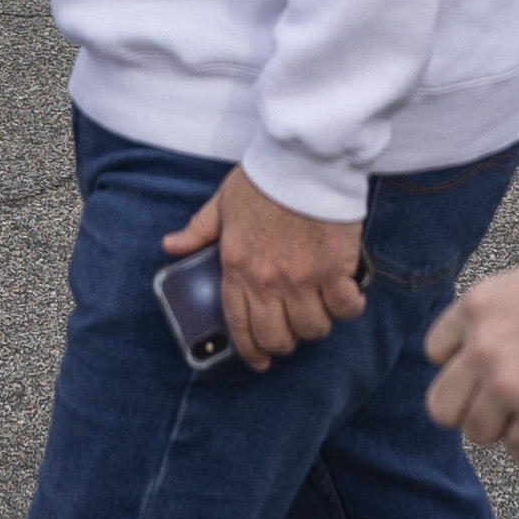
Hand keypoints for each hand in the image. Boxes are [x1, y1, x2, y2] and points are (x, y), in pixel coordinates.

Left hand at [163, 168, 366, 371]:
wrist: (304, 159)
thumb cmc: (263, 179)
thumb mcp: (222, 204)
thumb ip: (198, 230)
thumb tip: (171, 246)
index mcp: (236, 268)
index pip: (239, 326)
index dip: (251, 351)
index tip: (259, 359)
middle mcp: (268, 281)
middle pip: (278, 338)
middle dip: (284, 342)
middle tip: (291, 330)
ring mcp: (303, 279)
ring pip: (312, 329)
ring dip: (316, 323)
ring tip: (319, 308)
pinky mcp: (335, 269)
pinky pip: (344, 308)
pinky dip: (347, 307)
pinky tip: (345, 296)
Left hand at [426, 243, 518, 460]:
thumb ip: (489, 319)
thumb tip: (472, 353)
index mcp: (475, 307)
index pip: (434, 354)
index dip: (461, 367)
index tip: (483, 371)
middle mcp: (482, 346)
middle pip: (441, 407)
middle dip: (468, 410)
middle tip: (498, 406)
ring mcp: (509, 382)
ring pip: (478, 434)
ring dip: (505, 428)